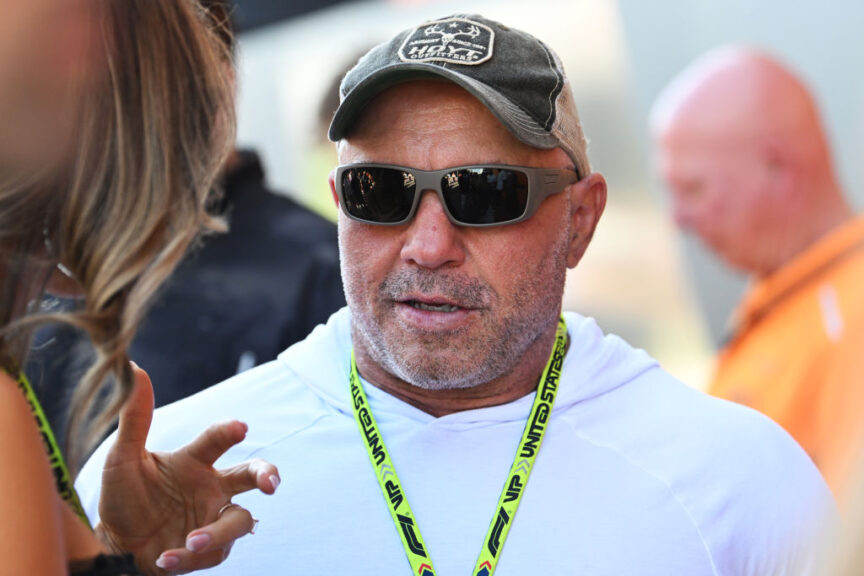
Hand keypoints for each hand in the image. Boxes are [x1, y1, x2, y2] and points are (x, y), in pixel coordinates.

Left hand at [96, 364, 279, 574]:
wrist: (116, 543)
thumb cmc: (123, 496)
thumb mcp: (123, 458)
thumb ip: (135, 418)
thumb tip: (134, 369)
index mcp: (194, 461)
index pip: (217, 440)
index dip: (229, 431)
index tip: (240, 427)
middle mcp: (212, 486)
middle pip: (252, 475)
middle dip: (267, 475)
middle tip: (271, 483)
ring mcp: (214, 517)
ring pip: (240, 520)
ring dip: (219, 532)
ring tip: (191, 542)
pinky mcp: (210, 549)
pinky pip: (214, 553)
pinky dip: (190, 558)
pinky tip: (165, 559)